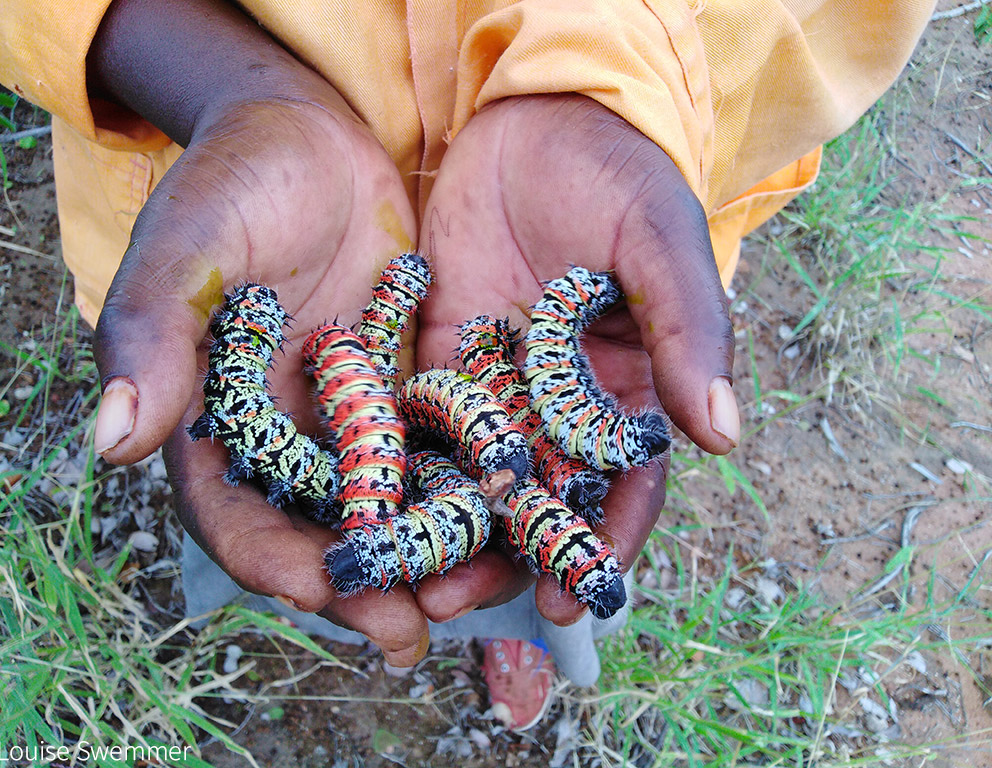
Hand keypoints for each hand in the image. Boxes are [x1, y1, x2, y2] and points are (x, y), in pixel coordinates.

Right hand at [88, 0, 426, 665]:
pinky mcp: (402, 391)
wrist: (312, 134)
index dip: (276, 565)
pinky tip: (508, 511)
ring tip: (476, 586)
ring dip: (424, 553)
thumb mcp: (191, 248)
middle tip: (414, 631)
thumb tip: (109, 442)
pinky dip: (464, 486)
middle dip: (364, 583)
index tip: (330, 595)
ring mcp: (346, 419)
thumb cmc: (237, 180)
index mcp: (214, 422)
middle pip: (318, 532)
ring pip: (385, 506)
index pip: (236, 518)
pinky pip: (434, 451)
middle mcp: (283, 436)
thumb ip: (151, 338)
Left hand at [415, 94, 738, 624]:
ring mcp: (495, 390)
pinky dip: (394, 466)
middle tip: (450, 606)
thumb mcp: (660, 246)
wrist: (539, 119)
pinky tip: (362, 502)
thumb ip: (688, 334)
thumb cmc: (619, 179)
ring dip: (438, 531)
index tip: (571, 598)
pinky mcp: (437, 360)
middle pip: (534, 505)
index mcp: (628, 398)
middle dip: (499, 561)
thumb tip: (725, 437)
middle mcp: (560, 411)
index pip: (621, 490)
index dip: (599, 546)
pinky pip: (416, 424)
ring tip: (399, 576)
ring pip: (469, 481)